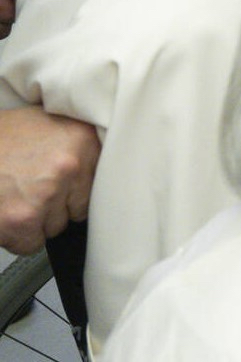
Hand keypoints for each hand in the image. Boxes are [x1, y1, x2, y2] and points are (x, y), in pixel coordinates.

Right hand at [0, 108, 99, 254]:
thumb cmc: (3, 138)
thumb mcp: (49, 126)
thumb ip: (76, 147)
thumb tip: (95, 171)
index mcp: (83, 139)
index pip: (101, 181)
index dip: (77, 187)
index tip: (66, 185)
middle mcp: (70, 165)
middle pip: (78, 207)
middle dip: (56, 204)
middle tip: (31, 187)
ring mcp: (47, 193)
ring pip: (55, 227)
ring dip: (35, 220)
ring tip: (15, 195)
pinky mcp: (23, 219)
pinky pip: (31, 243)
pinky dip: (17, 236)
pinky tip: (6, 212)